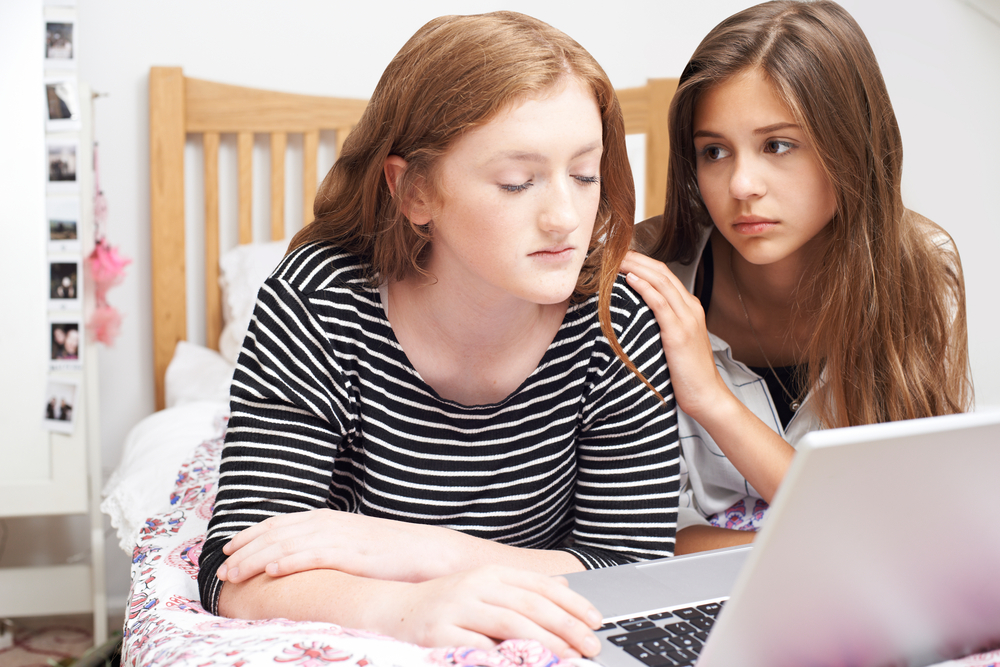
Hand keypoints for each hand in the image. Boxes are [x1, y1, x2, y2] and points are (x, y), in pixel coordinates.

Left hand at [218, 509, 469, 583]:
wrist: (431, 552)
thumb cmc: (394, 555)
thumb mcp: (355, 547)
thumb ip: (330, 550)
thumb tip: (304, 562)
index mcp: (331, 520)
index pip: (282, 523)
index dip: (252, 534)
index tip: (229, 548)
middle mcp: (331, 523)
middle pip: (278, 531)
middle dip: (246, 548)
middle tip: (221, 567)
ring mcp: (342, 536)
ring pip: (288, 543)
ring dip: (256, 557)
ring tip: (233, 572)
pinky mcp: (354, 553)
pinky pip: (315, 555)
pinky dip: (289, 560)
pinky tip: (270, 569)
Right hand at [374, 565, 603, 658]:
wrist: (394, 609)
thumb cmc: (447, 604)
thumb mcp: (484, 589)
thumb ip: (522, 590)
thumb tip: (566, 590)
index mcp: (491, 573)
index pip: (540, 585)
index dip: (572, 604)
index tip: (596, 622)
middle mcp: (475, 585)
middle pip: (529, 605)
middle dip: (565, 627)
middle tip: (590, 647)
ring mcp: (456, 608)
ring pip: (509, 624)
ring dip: (543, 644)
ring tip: (566, 659)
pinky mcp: (439, 633)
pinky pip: (478, 647)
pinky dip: (502, 658)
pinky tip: (522, 665)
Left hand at [621, 250, 729, 421]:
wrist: (707, 395)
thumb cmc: (687, 373)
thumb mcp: (674, 342)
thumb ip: (660, 325)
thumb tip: (633, 316)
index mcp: (690, 308)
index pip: (664, 274)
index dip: (642, 261)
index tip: (620, 256)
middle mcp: (690, 308)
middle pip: (661, 272)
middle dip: (637, 258)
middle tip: (613, 251)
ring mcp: (687, 320)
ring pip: (661, 283)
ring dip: (637, 267)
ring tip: (616, 259)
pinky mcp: (679, 334)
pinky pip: (661, 304)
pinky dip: (645, 289)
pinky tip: (631, 280)